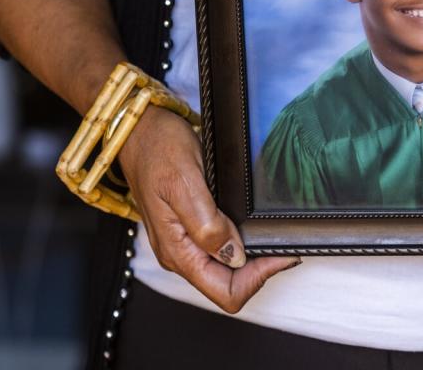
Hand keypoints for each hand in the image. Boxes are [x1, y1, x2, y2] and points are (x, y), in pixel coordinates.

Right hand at [118, 105, 299, 312]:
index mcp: (178, 251)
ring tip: (272, 235)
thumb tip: (233, 255)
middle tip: (283, 243)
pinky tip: (253, 226)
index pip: (224, 292)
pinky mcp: (190, 229)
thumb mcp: (185, 183)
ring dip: (253, 258)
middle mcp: (180, 254)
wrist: (140, 131)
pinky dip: (242, 244)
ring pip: (227, 270)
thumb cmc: (158, 150)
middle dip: (260, 270)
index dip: (257, 278)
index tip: (279, 252)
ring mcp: (185, 243)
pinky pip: (221, 250)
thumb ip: (206, 224)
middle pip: (228, 285)